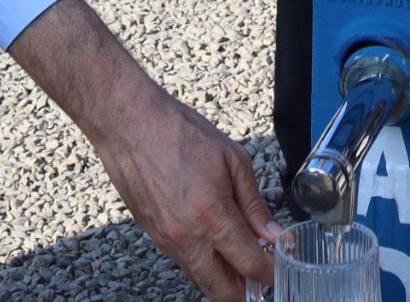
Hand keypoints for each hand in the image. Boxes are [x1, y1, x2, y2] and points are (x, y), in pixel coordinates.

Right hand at [9, 0, 274, 301]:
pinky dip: (203, 263)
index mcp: (212, 215)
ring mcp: (167, 241)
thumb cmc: (178, 133)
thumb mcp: (232, 159)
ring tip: (240, 256)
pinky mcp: (154, 237)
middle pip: (223, 291)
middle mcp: (186, 237)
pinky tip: (214, 243)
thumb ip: (254, 204)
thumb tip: (273, 234)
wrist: (129, 125)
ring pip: (202, 280)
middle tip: (262, 273)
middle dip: (247, 289)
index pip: (249, 265)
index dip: (271, 272)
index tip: (280, 265)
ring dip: (224, 277)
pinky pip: (184, 263)